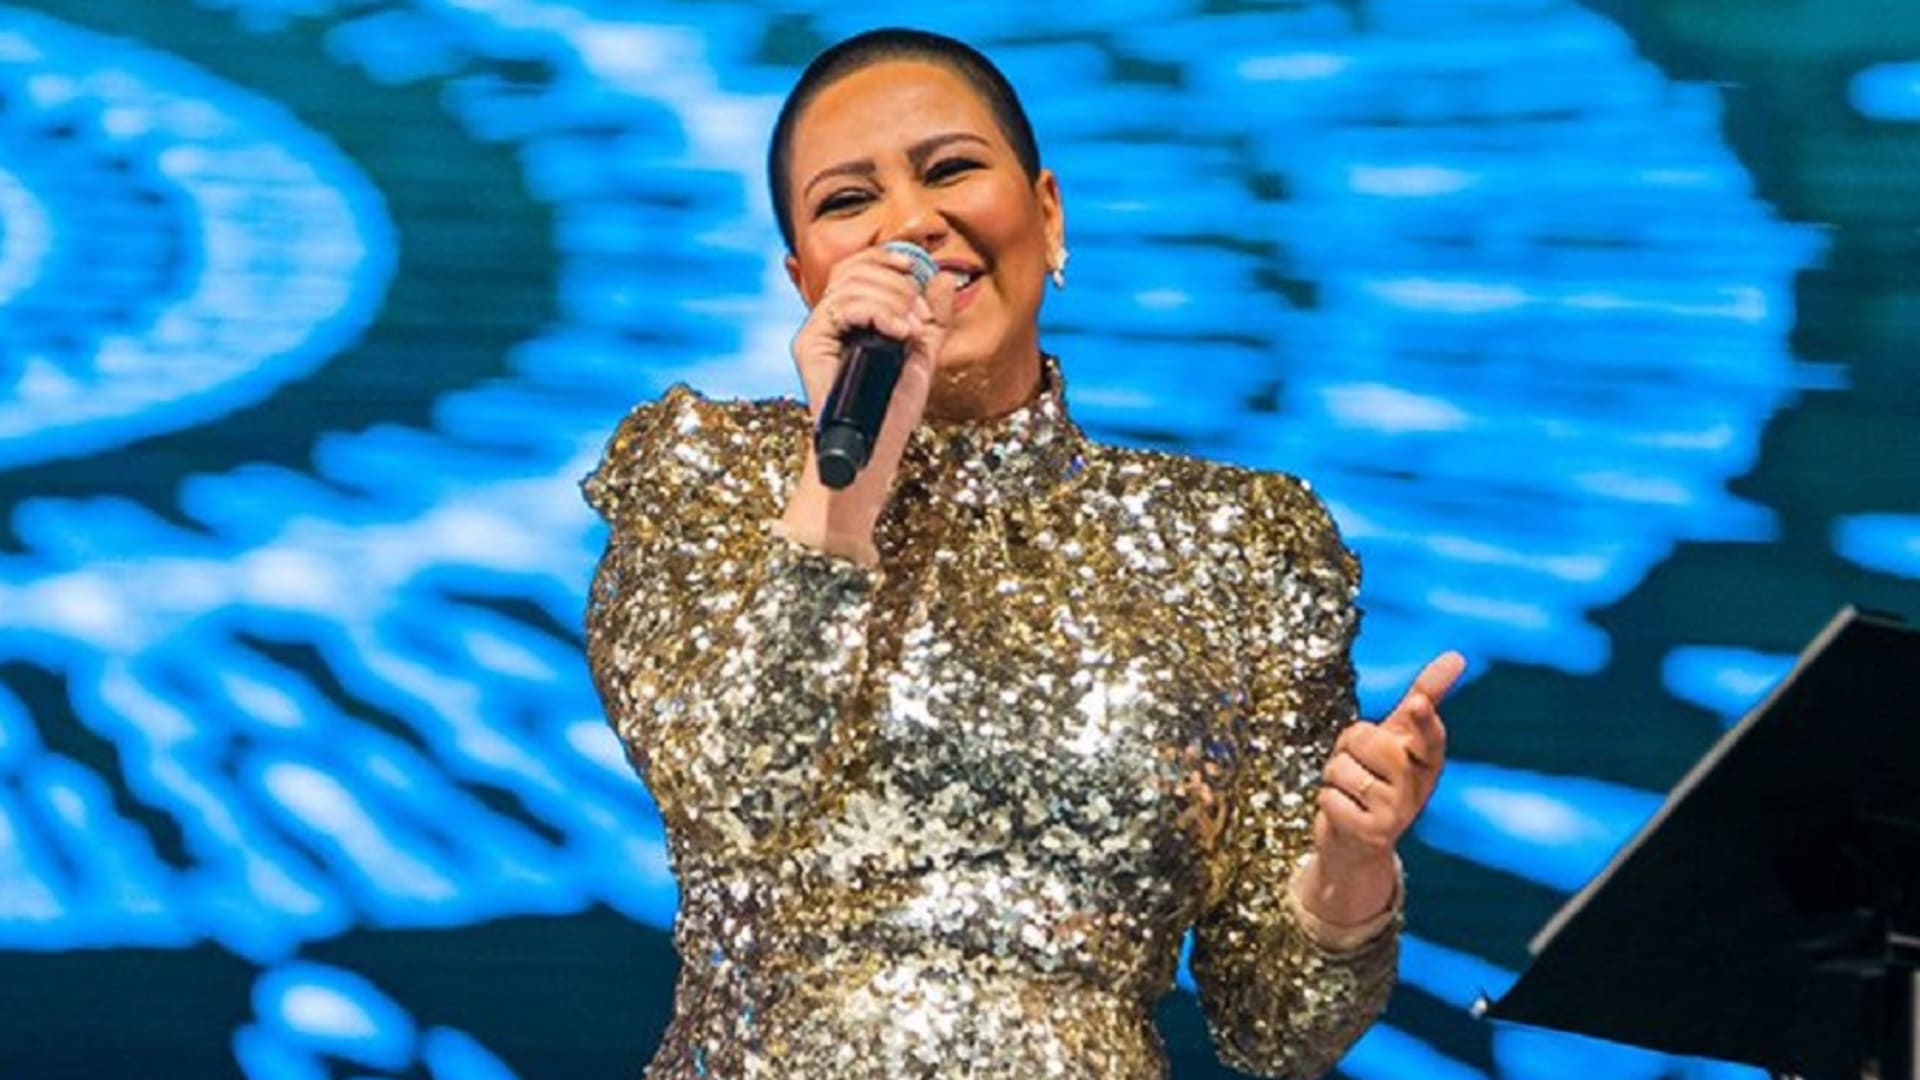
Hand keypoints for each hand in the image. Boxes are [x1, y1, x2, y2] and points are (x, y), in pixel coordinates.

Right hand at [781, 246, 956, 563]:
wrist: (875, 450)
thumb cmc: (893, 410)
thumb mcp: (923, 355)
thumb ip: (934, 317)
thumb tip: (943, 276)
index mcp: (853, 317)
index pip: (861, 265)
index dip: (888, 256)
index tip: (917, 267)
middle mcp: (830, 320)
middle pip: (857, 268)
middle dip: (898, 285)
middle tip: (918, 320)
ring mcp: (817, 331)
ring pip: (851, 284)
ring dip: (892, 300)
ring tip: (909, 333)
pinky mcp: (809, 345)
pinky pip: (840, 306)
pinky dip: (876, 311)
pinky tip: (896, 332)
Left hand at [1300, 652, 1463, 925]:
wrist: (1357, 844)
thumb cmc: (1377, 778)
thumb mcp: (1398, 737)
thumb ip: (1424, 697)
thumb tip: (1457, 655)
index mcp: (1428, 759)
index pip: (1428, 735)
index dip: (1421, 720)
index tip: (1417, 704)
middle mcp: (1419, 787)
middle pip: (1370, 740)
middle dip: (1350, 746)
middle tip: (1359, 765)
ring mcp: (1398, 812)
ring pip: (1343, 767)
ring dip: (1334, 776)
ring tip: (1350, 792)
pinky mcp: (1372, 833)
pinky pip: (1329, 796)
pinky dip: (1326, 800)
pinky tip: (1344, 812)